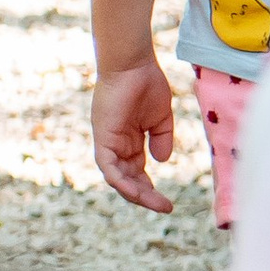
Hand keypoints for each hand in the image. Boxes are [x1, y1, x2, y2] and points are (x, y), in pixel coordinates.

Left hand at [91, 55, 178, 212]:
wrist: (134, 63)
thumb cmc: (147, 83)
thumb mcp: (160, 118)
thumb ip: (162, 139)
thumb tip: (161, 161)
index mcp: (128, 140)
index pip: (136, 172)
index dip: (149, 189)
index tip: (167, 203)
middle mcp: (116, 144)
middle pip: (127, 179)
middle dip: (145, 196)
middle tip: (164, 207)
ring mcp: (108, 141)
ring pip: (116, 177)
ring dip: (134, 193)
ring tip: (154, 203)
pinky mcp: (102, 137)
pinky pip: (107, 166)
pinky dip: (120, 181)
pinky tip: (136, 191)